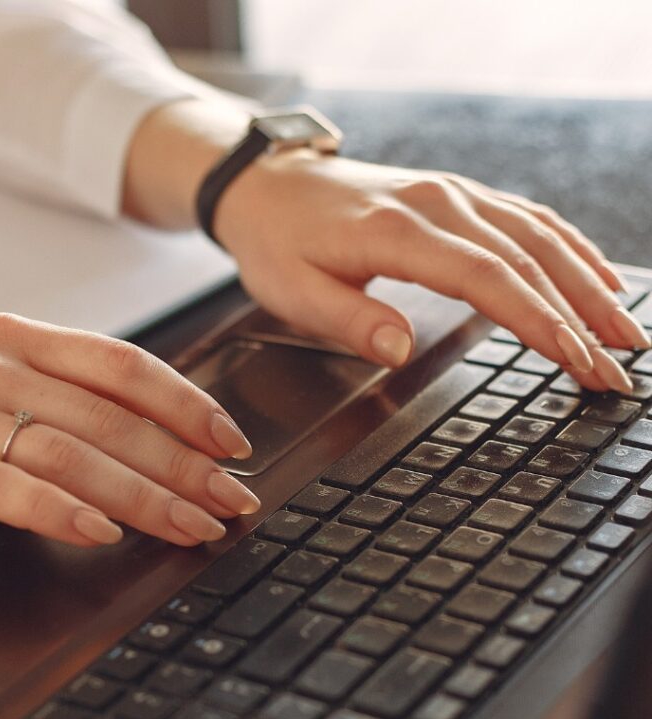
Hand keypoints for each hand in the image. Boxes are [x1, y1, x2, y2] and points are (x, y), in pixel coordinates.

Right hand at [0, 314, 257, 551]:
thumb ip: (54, 403)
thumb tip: (151, 443)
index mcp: (11, 339)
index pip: (121, 365)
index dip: (187, 405)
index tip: (234, 445)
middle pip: (110, 415)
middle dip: (184, 464)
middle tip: (232, 501)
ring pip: (72, 451)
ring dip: (143, 494)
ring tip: (191, 527)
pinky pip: (8, 488)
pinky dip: (63, 511)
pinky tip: (102, 533)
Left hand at [216, 153, 645, 391]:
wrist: (268, 185)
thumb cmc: (278, 242)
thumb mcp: (292, 292)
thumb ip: (349, 320)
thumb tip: (400, 350)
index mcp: (399, 233)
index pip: (487, 278)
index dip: (537, 320)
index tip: (575, 359)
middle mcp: (439, 204)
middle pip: (527, 259)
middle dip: (580, 316)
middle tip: (618, 367)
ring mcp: (453, 195)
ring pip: (539, 236)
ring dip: (588, 284)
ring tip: (626, 331)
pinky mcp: (457, 196)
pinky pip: (527, 218)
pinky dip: (570, 249)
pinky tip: (597, 278)